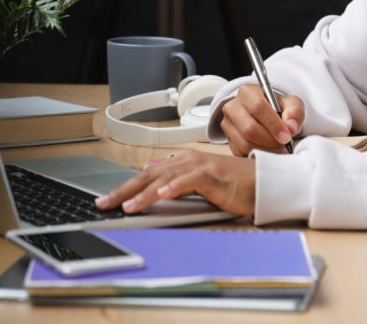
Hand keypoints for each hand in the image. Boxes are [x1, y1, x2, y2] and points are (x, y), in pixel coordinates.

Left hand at [95, 150, 256, 215]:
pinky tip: (161, 195)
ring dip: (143, 193)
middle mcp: (187, 161)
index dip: (126, 187)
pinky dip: (173, 188)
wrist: (262, 182)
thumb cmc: (234, 186)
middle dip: (124, 190)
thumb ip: (179, 189)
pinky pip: (188, 181)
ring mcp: (199, 167)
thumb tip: (156, 196)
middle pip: (149, 175)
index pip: (147, 175)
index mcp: (182, 163)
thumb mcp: (200, 188)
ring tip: (127, 206)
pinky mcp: (212, 176)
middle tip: (105, 203)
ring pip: (164, 179)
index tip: (109, 200)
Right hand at [219, 85, 304, 156]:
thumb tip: (291, 127)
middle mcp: (232, 107)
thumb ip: (295, 112)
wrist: (266, 115)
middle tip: (284, 144)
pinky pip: (242, 153)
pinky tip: (270, 151)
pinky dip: (258, 155)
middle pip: (249, 129)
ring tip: (279, 148)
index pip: (258, 107)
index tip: (287, 136)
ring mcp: (228, 125)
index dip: (274, 124)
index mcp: (247, 92)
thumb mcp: (291, 104)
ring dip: (265, 150)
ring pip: (244, 143)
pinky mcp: (229, 140)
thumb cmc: (277, 108)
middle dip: (270, 140)